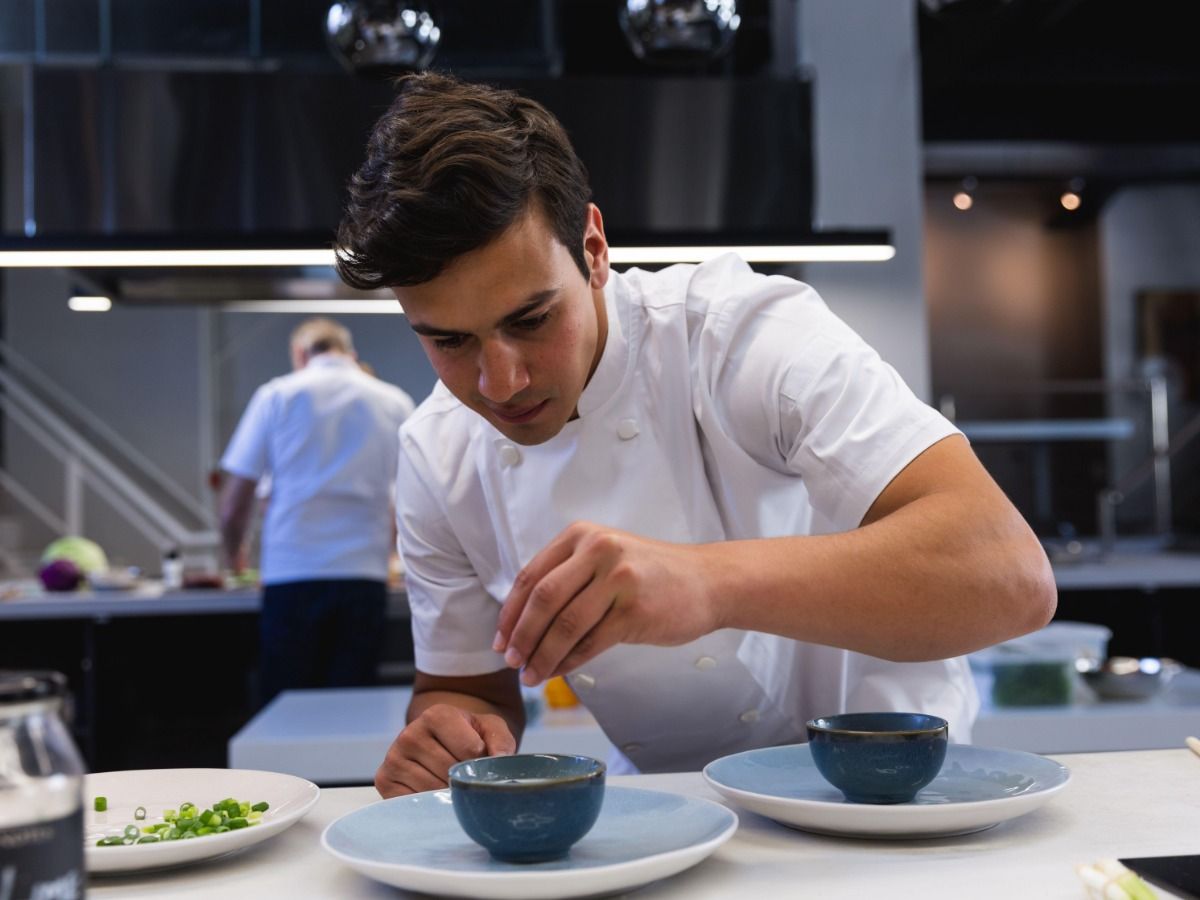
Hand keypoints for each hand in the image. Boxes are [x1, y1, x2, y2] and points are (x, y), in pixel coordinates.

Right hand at [375, 704, 515, 797]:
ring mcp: (393, 758)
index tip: (479, 759)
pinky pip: (414, 803)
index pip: (469, 751)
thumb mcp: (490, 729)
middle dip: (464, 779)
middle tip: (465, 775)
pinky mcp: (384, 782)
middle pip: (450, 773)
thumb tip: (500, 761)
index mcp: (436, 715)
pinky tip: (433, 793)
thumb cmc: (468, 736)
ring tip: (451, 782)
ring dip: (448, 794)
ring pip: (432, 790)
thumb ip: (500, 741)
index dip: (481, 761)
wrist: (439, 743)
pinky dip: (429, 804)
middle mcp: (410, 734)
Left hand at [493, 522, 719, 685]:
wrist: (708, 581)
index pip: (531, 576)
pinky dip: (569, 661)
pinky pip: (591, 642)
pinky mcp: (635, 610)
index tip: (500, 639)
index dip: (510, 612)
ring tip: (531, 675)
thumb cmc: (651, 574)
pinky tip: (559, 672)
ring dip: (542, 655)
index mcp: (582, 535)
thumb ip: (567, 577)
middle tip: (511, 661)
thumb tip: (521, 622)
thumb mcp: (606, 557)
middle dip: (521, 635)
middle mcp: (598, 550)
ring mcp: (618, 579)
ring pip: (565, 624)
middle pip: (543, 599)